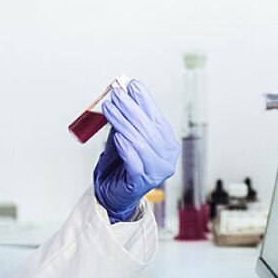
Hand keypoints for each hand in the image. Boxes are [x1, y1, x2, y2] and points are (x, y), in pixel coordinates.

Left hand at [93, 80, 179, 222]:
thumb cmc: (120, 164)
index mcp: (167, 142)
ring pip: (139, 142)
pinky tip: (118, 136)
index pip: (156, 116)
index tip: (131, 85)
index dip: (144, 99)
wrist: (113, 193)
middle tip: (116, 94)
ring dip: (123, 123)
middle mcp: (167, 156)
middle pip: (148, 128)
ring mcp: (157, 170)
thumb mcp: (124, 136)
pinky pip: (134, 162)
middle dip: (130, 108)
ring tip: (109, 109)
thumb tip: (122, 93)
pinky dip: (126, 148)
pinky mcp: (142, 182)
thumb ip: (126, 119)